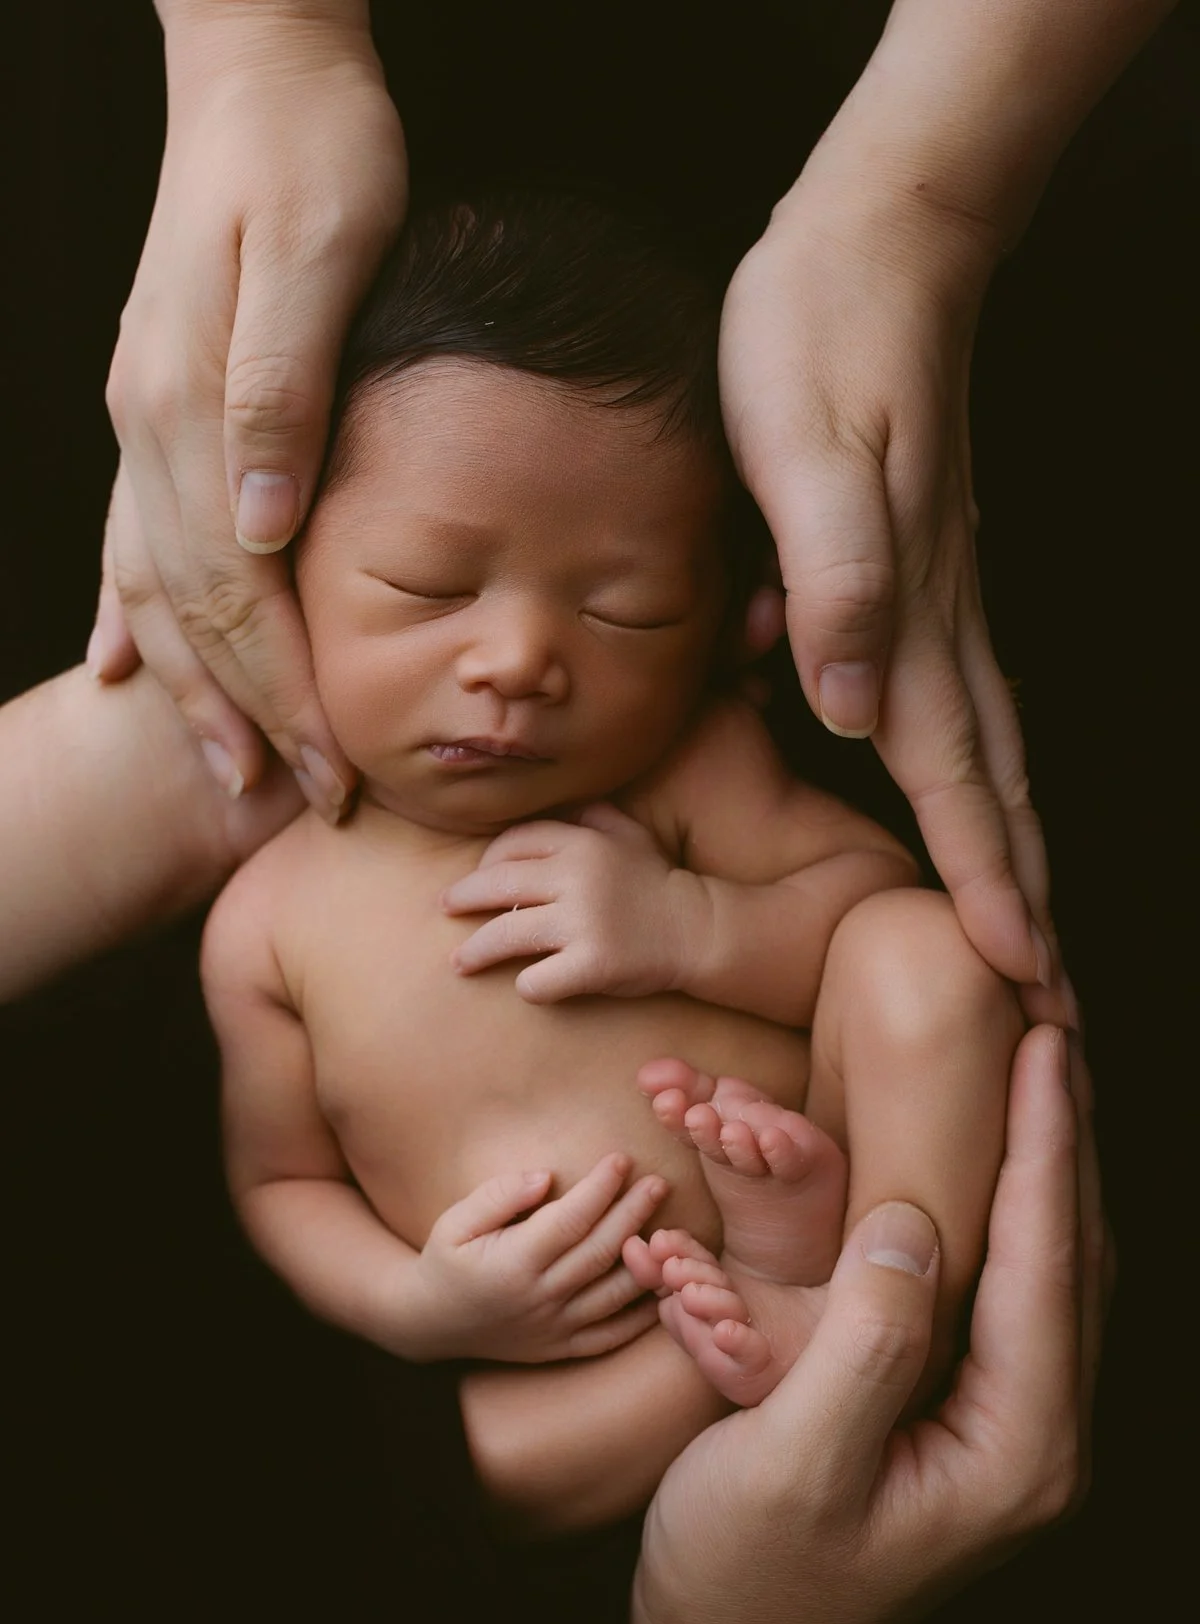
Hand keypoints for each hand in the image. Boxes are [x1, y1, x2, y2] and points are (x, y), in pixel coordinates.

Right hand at [97, 7, 406, 815]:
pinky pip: (131, 539)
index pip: (240, 592)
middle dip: (253, 715)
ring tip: (229, 767)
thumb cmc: (314, 155)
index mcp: (193, 404)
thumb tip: (265, 527)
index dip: (286, 691)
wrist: (259, 70)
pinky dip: (133, 615)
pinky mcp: (153, 405)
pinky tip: (127, 666)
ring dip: (192, 689)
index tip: (331, 770)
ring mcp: (141, 419)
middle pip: (197, 611)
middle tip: (306, 798)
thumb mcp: (319, 256)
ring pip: (155, 589)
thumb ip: (284, 393)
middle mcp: (150, 426)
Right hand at [413, 1154, 665, 1362]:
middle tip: (659, 1182)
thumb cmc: (445, 1261)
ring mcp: (555, 1328)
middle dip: (634, 1214)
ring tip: (672, 1227)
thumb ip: (498, 1196)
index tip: (621, 1159)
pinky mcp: (563, 1347)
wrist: (430, 1323)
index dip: (599, 1189)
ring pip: (615, 1294)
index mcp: (512, 1264)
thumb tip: (546, 1177)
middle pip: (601, 1252)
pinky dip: (642, 1314)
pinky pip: (612, 1334)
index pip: (569, 1220)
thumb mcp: (453, 1222)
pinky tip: (663, 1284)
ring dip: (648, 1260)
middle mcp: (540, 1299)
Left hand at [442, 805, 699, 1003]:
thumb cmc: (658, 882)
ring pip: (505, 935)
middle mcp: (577, 877)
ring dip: (475, 951)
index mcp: (581, 843)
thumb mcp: (630, 834)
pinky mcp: (592, 965)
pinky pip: (538, 980)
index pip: (513, 844)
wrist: (700, 930)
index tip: (476, 879)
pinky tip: (531, 985)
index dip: (486, 862)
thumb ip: (590, 815)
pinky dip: (529, 986)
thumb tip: (552, 805)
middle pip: (497, 886)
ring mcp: (583, 923)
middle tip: (444, 909)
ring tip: (459, 961)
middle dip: (462, 899)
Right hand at [629, 1026, 1107, 1623]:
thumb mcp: (792, 1466)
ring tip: (1040, 1076)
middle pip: (1076, 1255)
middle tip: (1054, 1029)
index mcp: (1015, 1446)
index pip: (1048, 1263)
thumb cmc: (748, 1577)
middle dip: (1069, 1138)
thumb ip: (863, 1349)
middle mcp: (1037, 1434)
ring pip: (1053, 1268)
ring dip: (1049, 1166)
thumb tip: (910, 1225)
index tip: (1043, 1045)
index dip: (1047, 1145)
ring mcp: (1011, 1429)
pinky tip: (988, 1167)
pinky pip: (1013, 1291)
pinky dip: (1011, 1211)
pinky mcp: (971, 1417)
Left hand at [720, 177, 1070, 1021]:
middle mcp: (936, 625)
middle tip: (1053, 994)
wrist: (877, 246)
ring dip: (1006, 842)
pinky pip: (953, 699)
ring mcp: (938, 599)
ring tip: (1022, 920)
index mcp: (909, 617)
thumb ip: (835, 585)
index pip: (956, 779)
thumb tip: (849, 711)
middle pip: (993, 785)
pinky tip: (961, 786)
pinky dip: (972, 768)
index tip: (1026, 977)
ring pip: (983, 749)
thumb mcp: (808, 460)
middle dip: (1020, 893)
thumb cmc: (823, 345)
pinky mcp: (920, 571)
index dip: (988, 881)